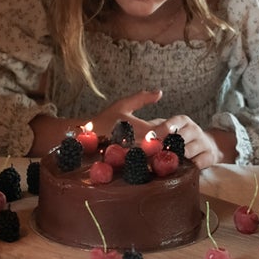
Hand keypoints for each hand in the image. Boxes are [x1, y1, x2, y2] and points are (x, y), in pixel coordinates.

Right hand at [28, 93, 162, 156]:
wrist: (87, 136)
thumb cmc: (106, 119)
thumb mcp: (123, 105)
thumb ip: (142, 98)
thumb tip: (160, 92)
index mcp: (142, 128)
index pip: (166, 131)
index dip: (171, 130)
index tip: (170, 128)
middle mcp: (140, 144)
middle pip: (164, 147)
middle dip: (169, 144)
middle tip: (169, 140)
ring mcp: (136, 157)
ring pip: (156, 157)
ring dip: (161, 154)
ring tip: (160, 149)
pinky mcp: (130, 165)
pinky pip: (145, 166)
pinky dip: (151, 162)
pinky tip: (150, 158)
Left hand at [149, 113, 231, 169]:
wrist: (206, 147)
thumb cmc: (181, 139)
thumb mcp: (169, 130)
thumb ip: (155, 130)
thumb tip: (141, 137)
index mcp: (182, 121)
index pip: (169, 126)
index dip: (158, 136)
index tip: (149, 144)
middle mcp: (194, 129)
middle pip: (178, 139)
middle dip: (166, 149)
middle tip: (156, 156)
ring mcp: (203, 142)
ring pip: (187, 151)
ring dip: (176, 159)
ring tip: (168, 164)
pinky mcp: (210, 155)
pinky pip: (197, 163)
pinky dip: (188, 167)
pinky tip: (182, 168)